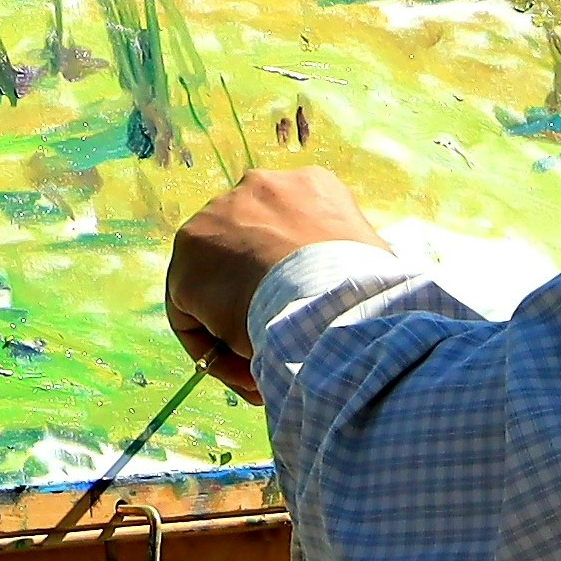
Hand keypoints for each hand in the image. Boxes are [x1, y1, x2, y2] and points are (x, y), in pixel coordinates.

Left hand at [162, 166, 372, 403]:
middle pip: (248, 252)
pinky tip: (249, 375)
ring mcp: (215, 221)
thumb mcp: (374, 264)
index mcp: (308, 186)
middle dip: (261, 300)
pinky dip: (216, 352)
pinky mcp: (187, 265)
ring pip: (219, 286)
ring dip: (237, 330)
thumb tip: (361, 294)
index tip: (309, 322)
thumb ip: (351, 266)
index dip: (295, 283)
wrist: (330, 297)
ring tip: (266, 372)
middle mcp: (256, 188)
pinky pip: (194, 318)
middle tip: (282, 346)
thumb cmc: (367, 288)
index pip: (288, 233)